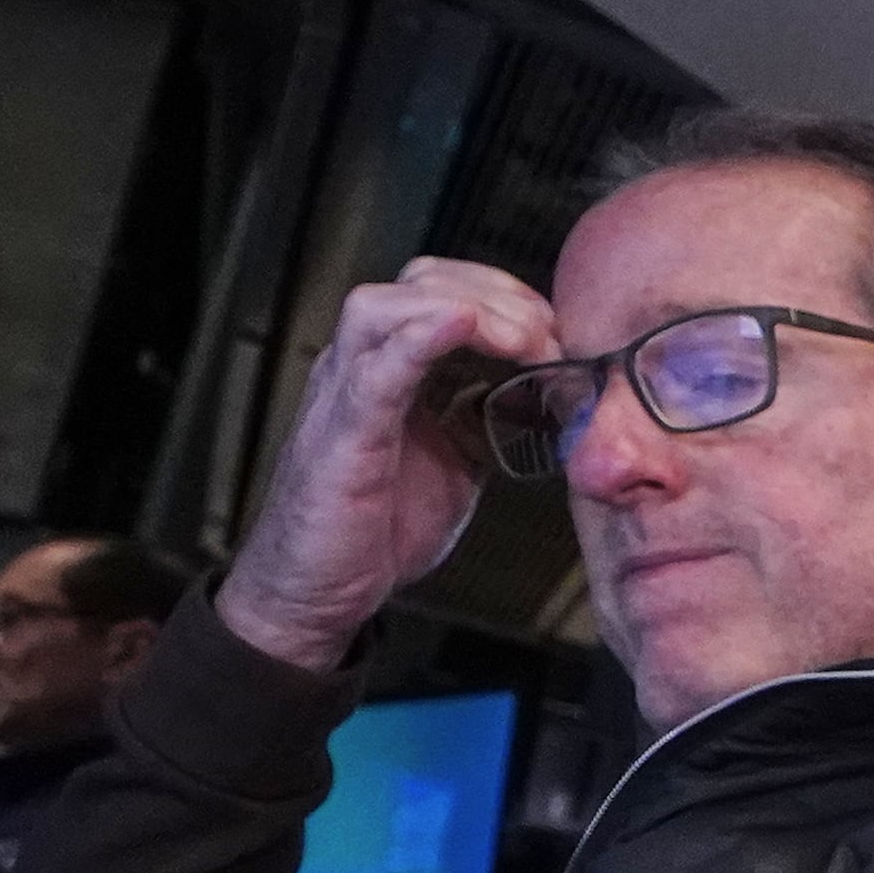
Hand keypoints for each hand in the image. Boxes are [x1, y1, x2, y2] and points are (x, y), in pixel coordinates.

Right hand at [215, 256, 558, 670]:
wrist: (316, 591)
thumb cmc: (375, 526)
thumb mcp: (456, 460)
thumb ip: (488, 418)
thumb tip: (546, 397)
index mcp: (391, 368)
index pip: (445, 289)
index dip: (507, 296)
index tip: (557, 329)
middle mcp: (361, 367)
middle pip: (422, 282)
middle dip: (497, 296)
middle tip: (550, 334)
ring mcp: (345, 395)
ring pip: (388, 307)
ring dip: (467, 309)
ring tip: (523, 340)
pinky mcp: (341, 436)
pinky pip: (374, 371)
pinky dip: (417, 340)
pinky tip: (459, 325)